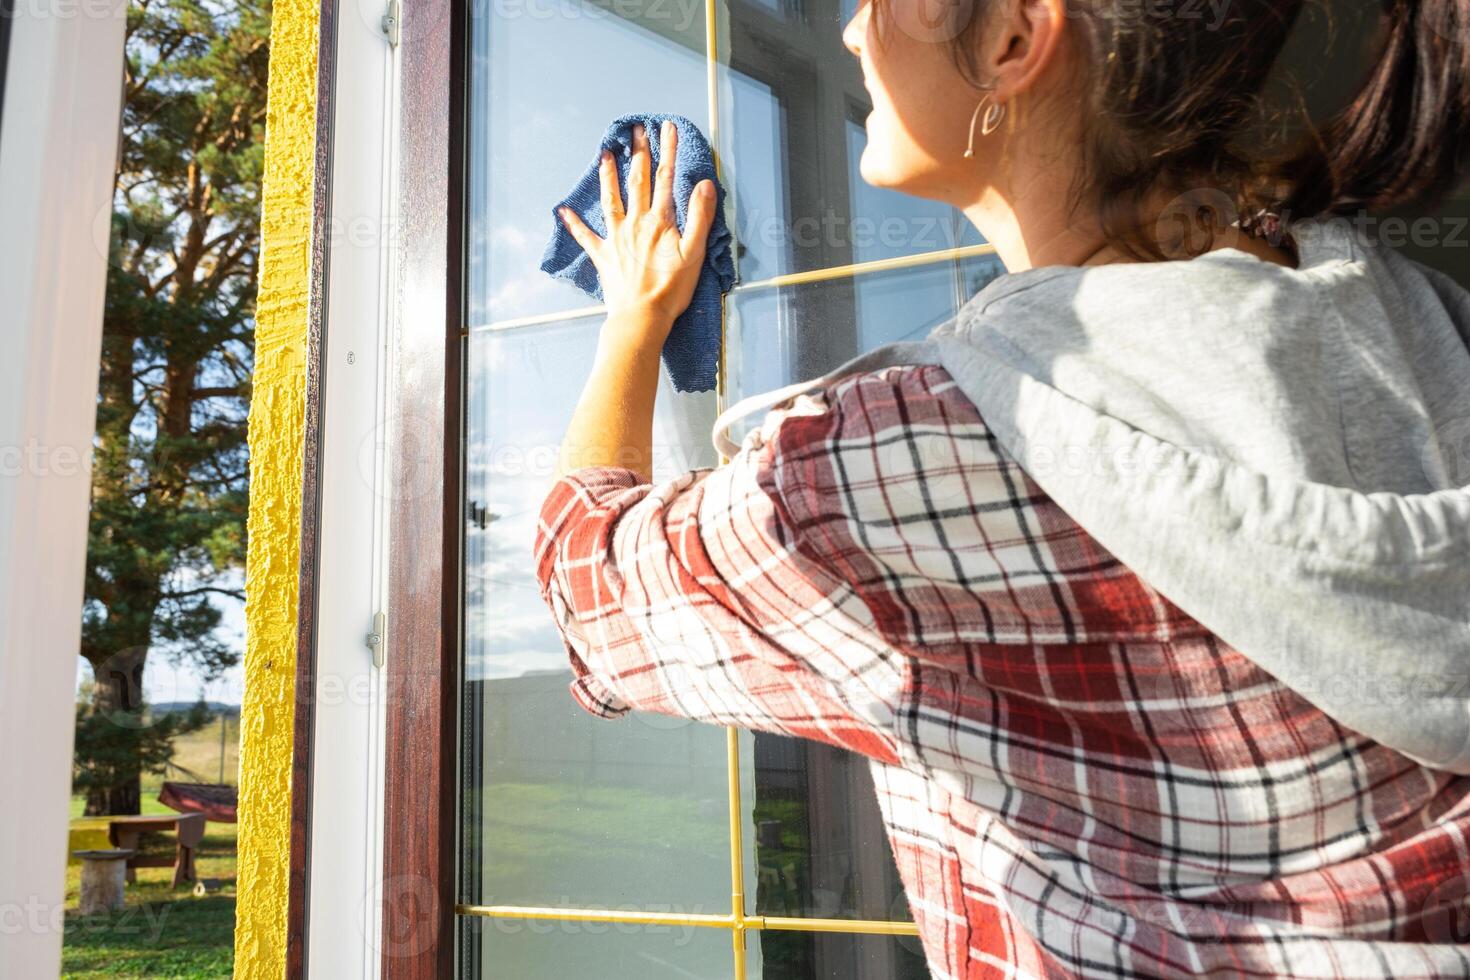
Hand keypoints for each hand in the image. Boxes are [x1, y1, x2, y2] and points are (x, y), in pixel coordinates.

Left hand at [557, 119, 716, 331]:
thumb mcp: (694, 253)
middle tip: (636, 130)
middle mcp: (635, 223)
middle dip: (639, 152)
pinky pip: (585, 236)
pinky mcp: (603, 255)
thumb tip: (704, 184)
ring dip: (608, 175)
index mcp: (660, 221)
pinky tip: (564, 210)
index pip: (666, 178)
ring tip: (604, 154)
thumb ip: (700, 216)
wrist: (641, 317)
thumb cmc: (671, 289)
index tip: (668, 128)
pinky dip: (574, 223)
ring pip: (611, 199)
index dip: (668, 150)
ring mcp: (616, 238)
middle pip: (638, 180)